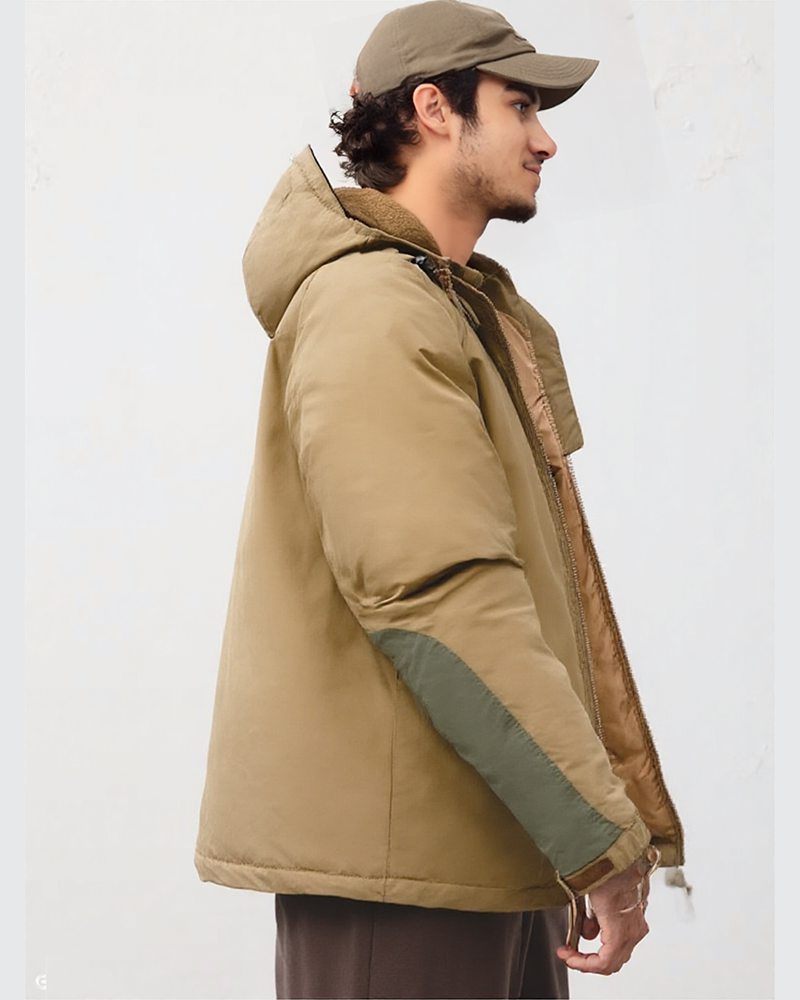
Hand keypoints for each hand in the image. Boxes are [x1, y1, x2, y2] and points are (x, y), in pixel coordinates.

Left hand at [556, 861, 649, 975]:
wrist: (622, 850)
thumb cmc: (605, 869)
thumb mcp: (588, 897)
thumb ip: (586, 922)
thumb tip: (587, 935)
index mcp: (621, 930)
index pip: (604, 963)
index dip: (583, 965)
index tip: (567, 956)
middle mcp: (634, 931)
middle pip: (613, 963)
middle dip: (589, 962)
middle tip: (570, 955)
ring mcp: (638, 924)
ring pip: (620, 952)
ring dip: (598, 952)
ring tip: (577, 944)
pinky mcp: (638, 915)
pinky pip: (624, 939)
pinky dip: (607, 940)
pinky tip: (593, 928)